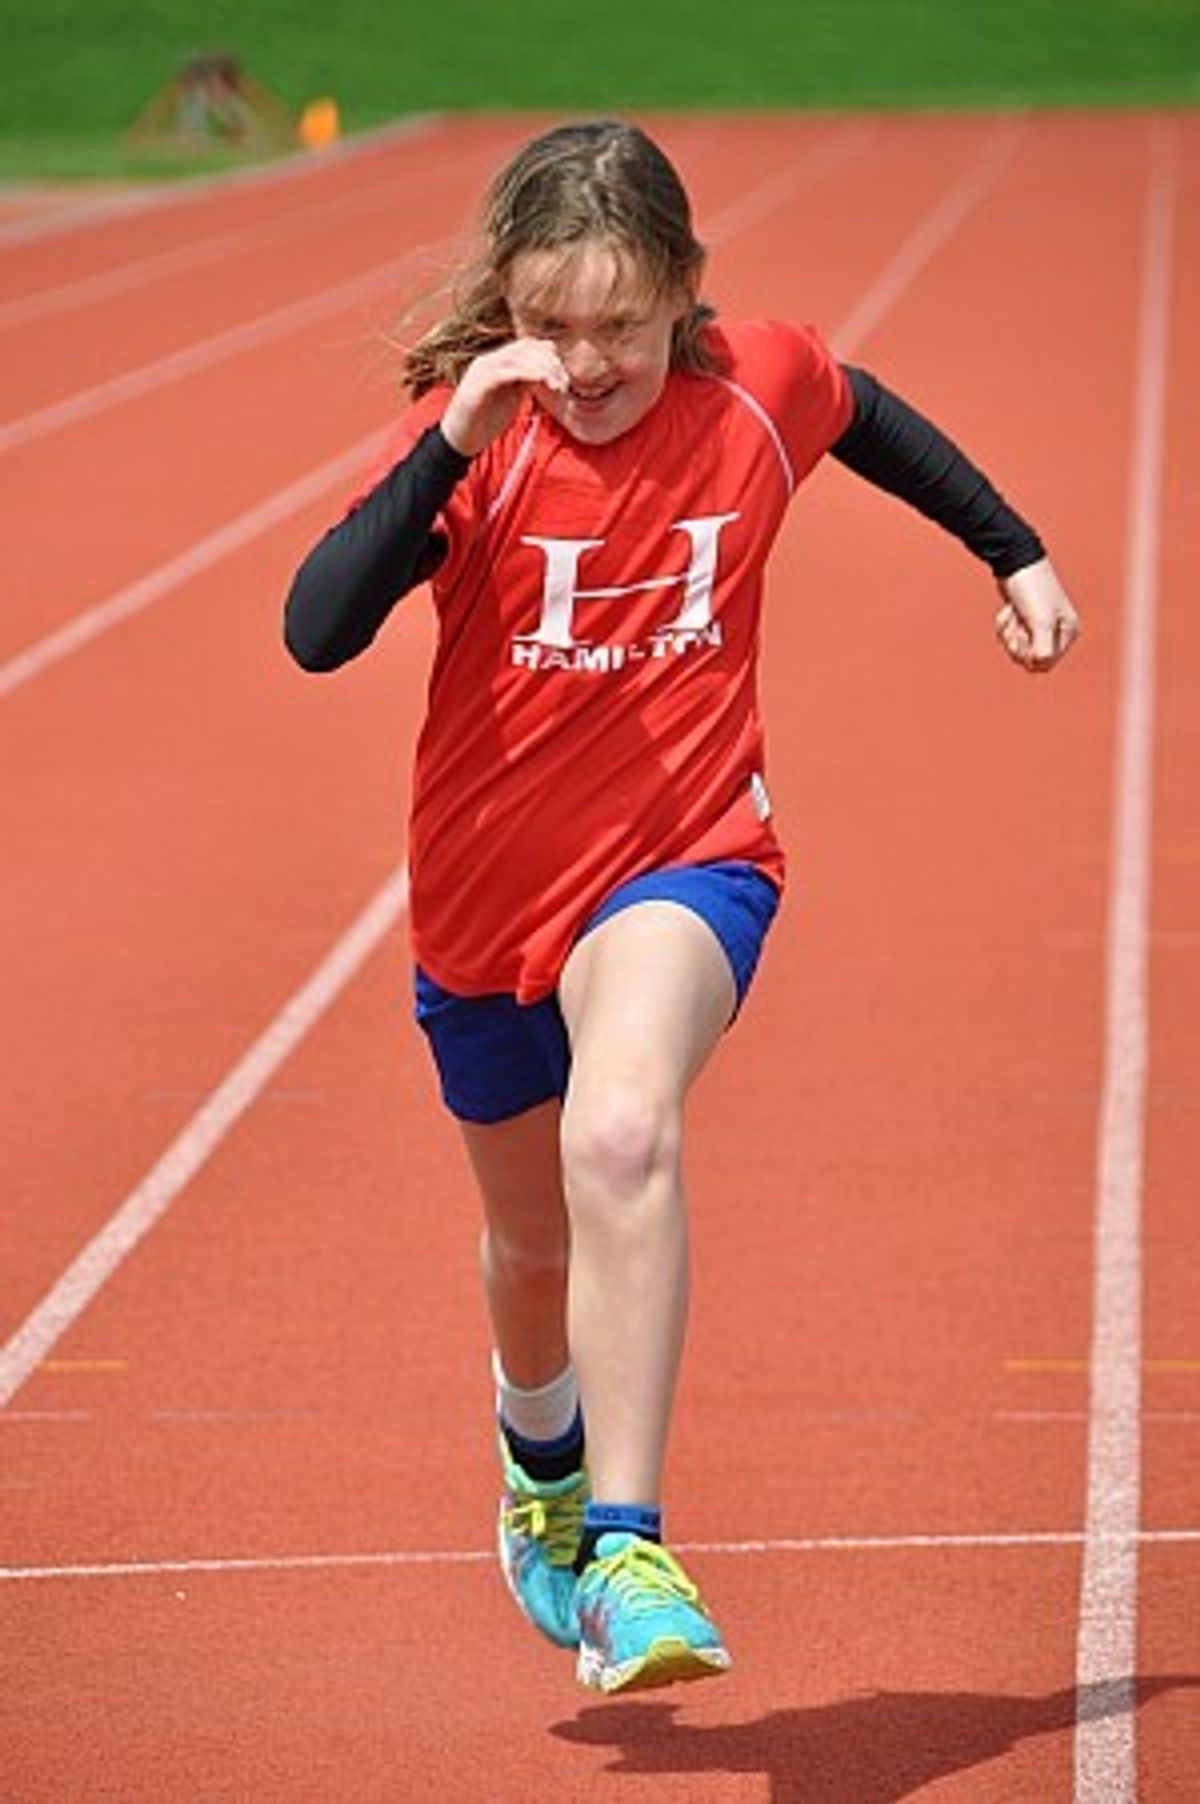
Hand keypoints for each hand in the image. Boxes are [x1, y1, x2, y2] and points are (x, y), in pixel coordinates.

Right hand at [439, 338, 567, 457]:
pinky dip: (525, 373)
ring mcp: (480, 372)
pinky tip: (541, 380)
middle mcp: (487, 362)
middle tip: (564, 382)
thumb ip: (524, 383)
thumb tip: (546, 374)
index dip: (548, 355)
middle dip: (549, 362)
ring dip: (541, 368)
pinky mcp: (476, 387)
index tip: (564, 375)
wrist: (459, 442)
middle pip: (524, 348)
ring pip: (516, 357)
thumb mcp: (510, 398)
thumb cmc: (485, 422)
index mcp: (496, 362)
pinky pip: (503, 373)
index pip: (526, 346)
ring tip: (556, 384)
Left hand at [994, 558, 1080, 672]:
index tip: (1025, 635)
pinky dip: (1004, 624)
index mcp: (1068, 632)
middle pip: (1029, 659)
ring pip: (1016, 649)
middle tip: (1019, 624)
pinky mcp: (1022, 621)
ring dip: (1009, 633)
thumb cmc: (1032, 588)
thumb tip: (1038, 665)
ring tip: (1014, 613)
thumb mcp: (1040, 621)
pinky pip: (1008, 636)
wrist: (1014, 562)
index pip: (1046, 663)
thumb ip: (1042, 649)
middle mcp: (1056, 631)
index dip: (1030, 655)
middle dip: (1017, 643)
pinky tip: (1009, 609)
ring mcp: (1038, 626)